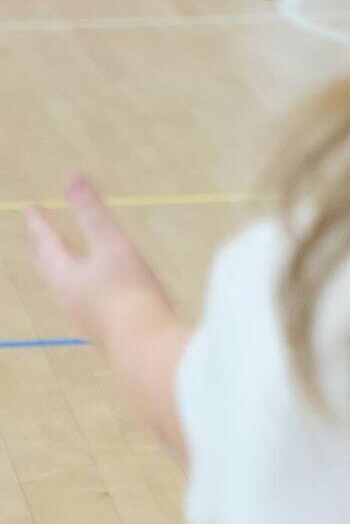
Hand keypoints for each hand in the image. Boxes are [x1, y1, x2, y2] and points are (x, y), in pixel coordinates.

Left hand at [26, 177, 171, 344]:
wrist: (145, 346)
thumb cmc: (127, 291)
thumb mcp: (111, 244)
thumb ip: (92, 213)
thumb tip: (72, 178)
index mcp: (65, 275)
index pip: (45, 243)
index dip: (38, 223)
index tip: (30, 208)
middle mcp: (67, 296)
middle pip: (47, 267)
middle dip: (41, 247)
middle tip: (36, 233)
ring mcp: (84, 314)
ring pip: (61, 284)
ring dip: (57, 266)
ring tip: (60, 258)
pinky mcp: (102, 325)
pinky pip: (79, 296)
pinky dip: (77, 281)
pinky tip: (93, 288)